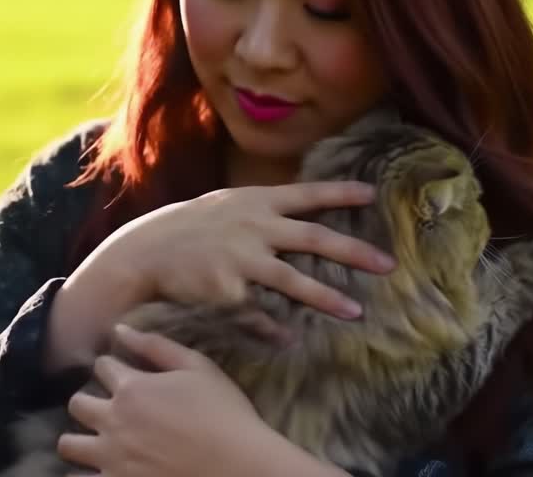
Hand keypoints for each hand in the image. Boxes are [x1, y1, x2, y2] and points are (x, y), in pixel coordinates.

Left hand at [56, 324, 273, 476]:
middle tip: (107, 407)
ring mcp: (111, 458)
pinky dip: (82, 475)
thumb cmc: (223, 412)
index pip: (102, 366)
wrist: (237, 465)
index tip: (121, 372)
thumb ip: (156, 346)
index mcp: (132, 388)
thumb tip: (121, 329)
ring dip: (77, 439)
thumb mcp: (198, 367)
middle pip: (77, 404)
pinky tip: (97, 470)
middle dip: (87, 400)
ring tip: (96, 441)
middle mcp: (113, 421)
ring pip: (68, 445)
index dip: (111, 366)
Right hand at [116, 181, 393, 311]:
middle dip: (353, 252)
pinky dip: (275, 329)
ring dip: (326, 298)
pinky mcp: (227, 292)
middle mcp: (253, 228)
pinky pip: (259, 314)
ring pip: (293, 281)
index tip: (372, 194)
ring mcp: (241, 260)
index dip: (340, 193)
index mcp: (256, 203)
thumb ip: (264, 209)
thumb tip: (303, 208)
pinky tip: (290, 339)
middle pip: (313, 238)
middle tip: (388, 264)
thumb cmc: (190, 228)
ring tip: (355, 312)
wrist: (144, 253)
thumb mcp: (227, 205)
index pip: (306, 194)